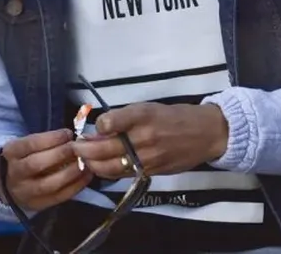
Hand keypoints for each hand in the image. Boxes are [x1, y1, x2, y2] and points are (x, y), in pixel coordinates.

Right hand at [0, 129, 92, 212]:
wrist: (12, 183)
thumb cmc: (27, 156)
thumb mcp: (28, 145)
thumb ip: (46, 141)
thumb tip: (71, 137)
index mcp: (11, 152)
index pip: (30, 144)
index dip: (51, 138)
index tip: (68, 133)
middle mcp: (15, 173)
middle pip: (36, 164)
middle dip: (60, 154)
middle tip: (78, 148)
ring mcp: (25, 192)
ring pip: (48, 184)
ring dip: (70, 172)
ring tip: (85, 162)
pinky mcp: (38, 204)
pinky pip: (59, 197)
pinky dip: (76, 186)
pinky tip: (87, 175)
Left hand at [72, 102, 228, 178]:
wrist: (206, 134)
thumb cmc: (175, 116)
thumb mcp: (150, 108)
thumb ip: (125, 119)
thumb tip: (99, 128)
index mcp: (143, 114)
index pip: (110, 121)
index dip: (95, 127)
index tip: (86, 128)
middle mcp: (144, 136)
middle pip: (105, 148)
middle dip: (84, 149)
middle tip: (74, 147)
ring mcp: (148, 156)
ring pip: (110, 165)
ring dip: (92, 164)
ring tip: (83, 159)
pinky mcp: (152, 171)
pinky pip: (123, 173)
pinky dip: (108, 171)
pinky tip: (100, 167)